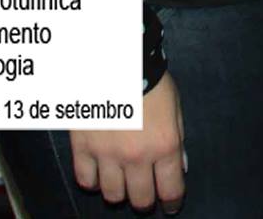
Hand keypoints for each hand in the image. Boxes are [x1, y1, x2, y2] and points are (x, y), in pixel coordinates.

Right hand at [70, 71, 185, 212]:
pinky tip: (99, 173)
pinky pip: (86, 180)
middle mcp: (137, 156)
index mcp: (164, 146)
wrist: (116, 59)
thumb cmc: (150, 79)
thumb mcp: (175, 107)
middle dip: (145, 201)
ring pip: (112, 195)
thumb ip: (177, 140)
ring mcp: (107, 154)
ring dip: (119, 192)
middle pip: (140, 200)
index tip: (169, 206)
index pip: (170, 191)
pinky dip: (93, 181)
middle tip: (145, 195)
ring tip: (122, 181)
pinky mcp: (83, 148)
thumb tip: (179, 168)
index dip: (171, 203)